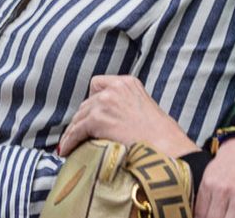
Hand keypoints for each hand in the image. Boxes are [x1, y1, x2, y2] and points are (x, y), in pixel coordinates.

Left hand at [58, 75, 198, 157]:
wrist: (168, 149)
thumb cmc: (163, 137)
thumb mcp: (146, 109)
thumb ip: (126, 106)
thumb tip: (112, 120)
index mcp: (128, 83)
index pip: (98, 85)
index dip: (93, 101)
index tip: (91, 115)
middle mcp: (115, 88)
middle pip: (87, 103)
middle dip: (83, 120)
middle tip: (79, 135)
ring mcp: (105, 102)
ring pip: (79, 117)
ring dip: (74, 132)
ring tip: (68, 145)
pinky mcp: (98, 119)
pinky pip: (76, 131)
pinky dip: (70, 141)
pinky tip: (67, 151)